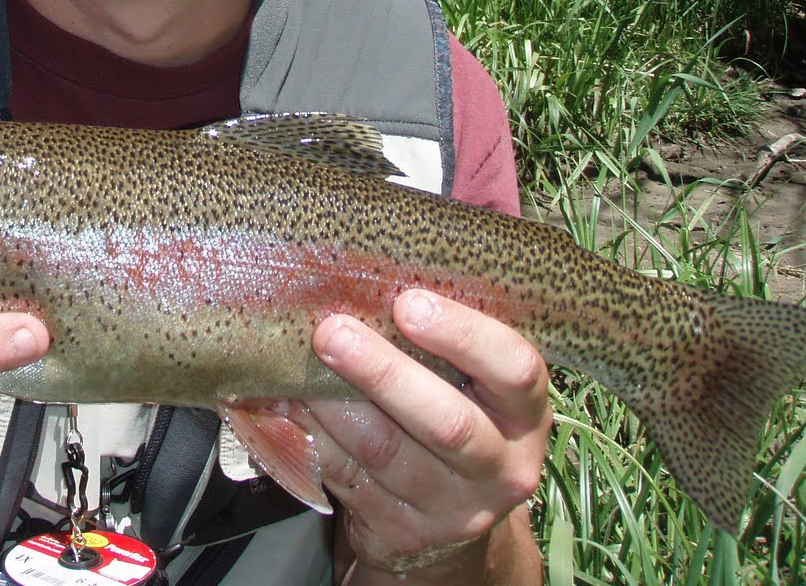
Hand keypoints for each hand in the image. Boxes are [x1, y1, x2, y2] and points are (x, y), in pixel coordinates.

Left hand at [303, 289, 548, 582]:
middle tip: (332, 332)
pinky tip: (281, 405)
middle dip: (383, 373)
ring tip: (295, 367)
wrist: (447, 518)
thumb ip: (442, 340)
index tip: (409, 302)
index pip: (515, 370)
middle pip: (446, 423)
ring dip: (332, 406)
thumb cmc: (453, 412)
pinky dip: (308, 436)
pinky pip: (345, 477)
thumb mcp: (470, 383)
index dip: (463, 335)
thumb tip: (365, 273)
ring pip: (385, 453)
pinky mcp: (402, 532)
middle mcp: (500, 467)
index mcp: (525, 413)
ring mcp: (452, 508)